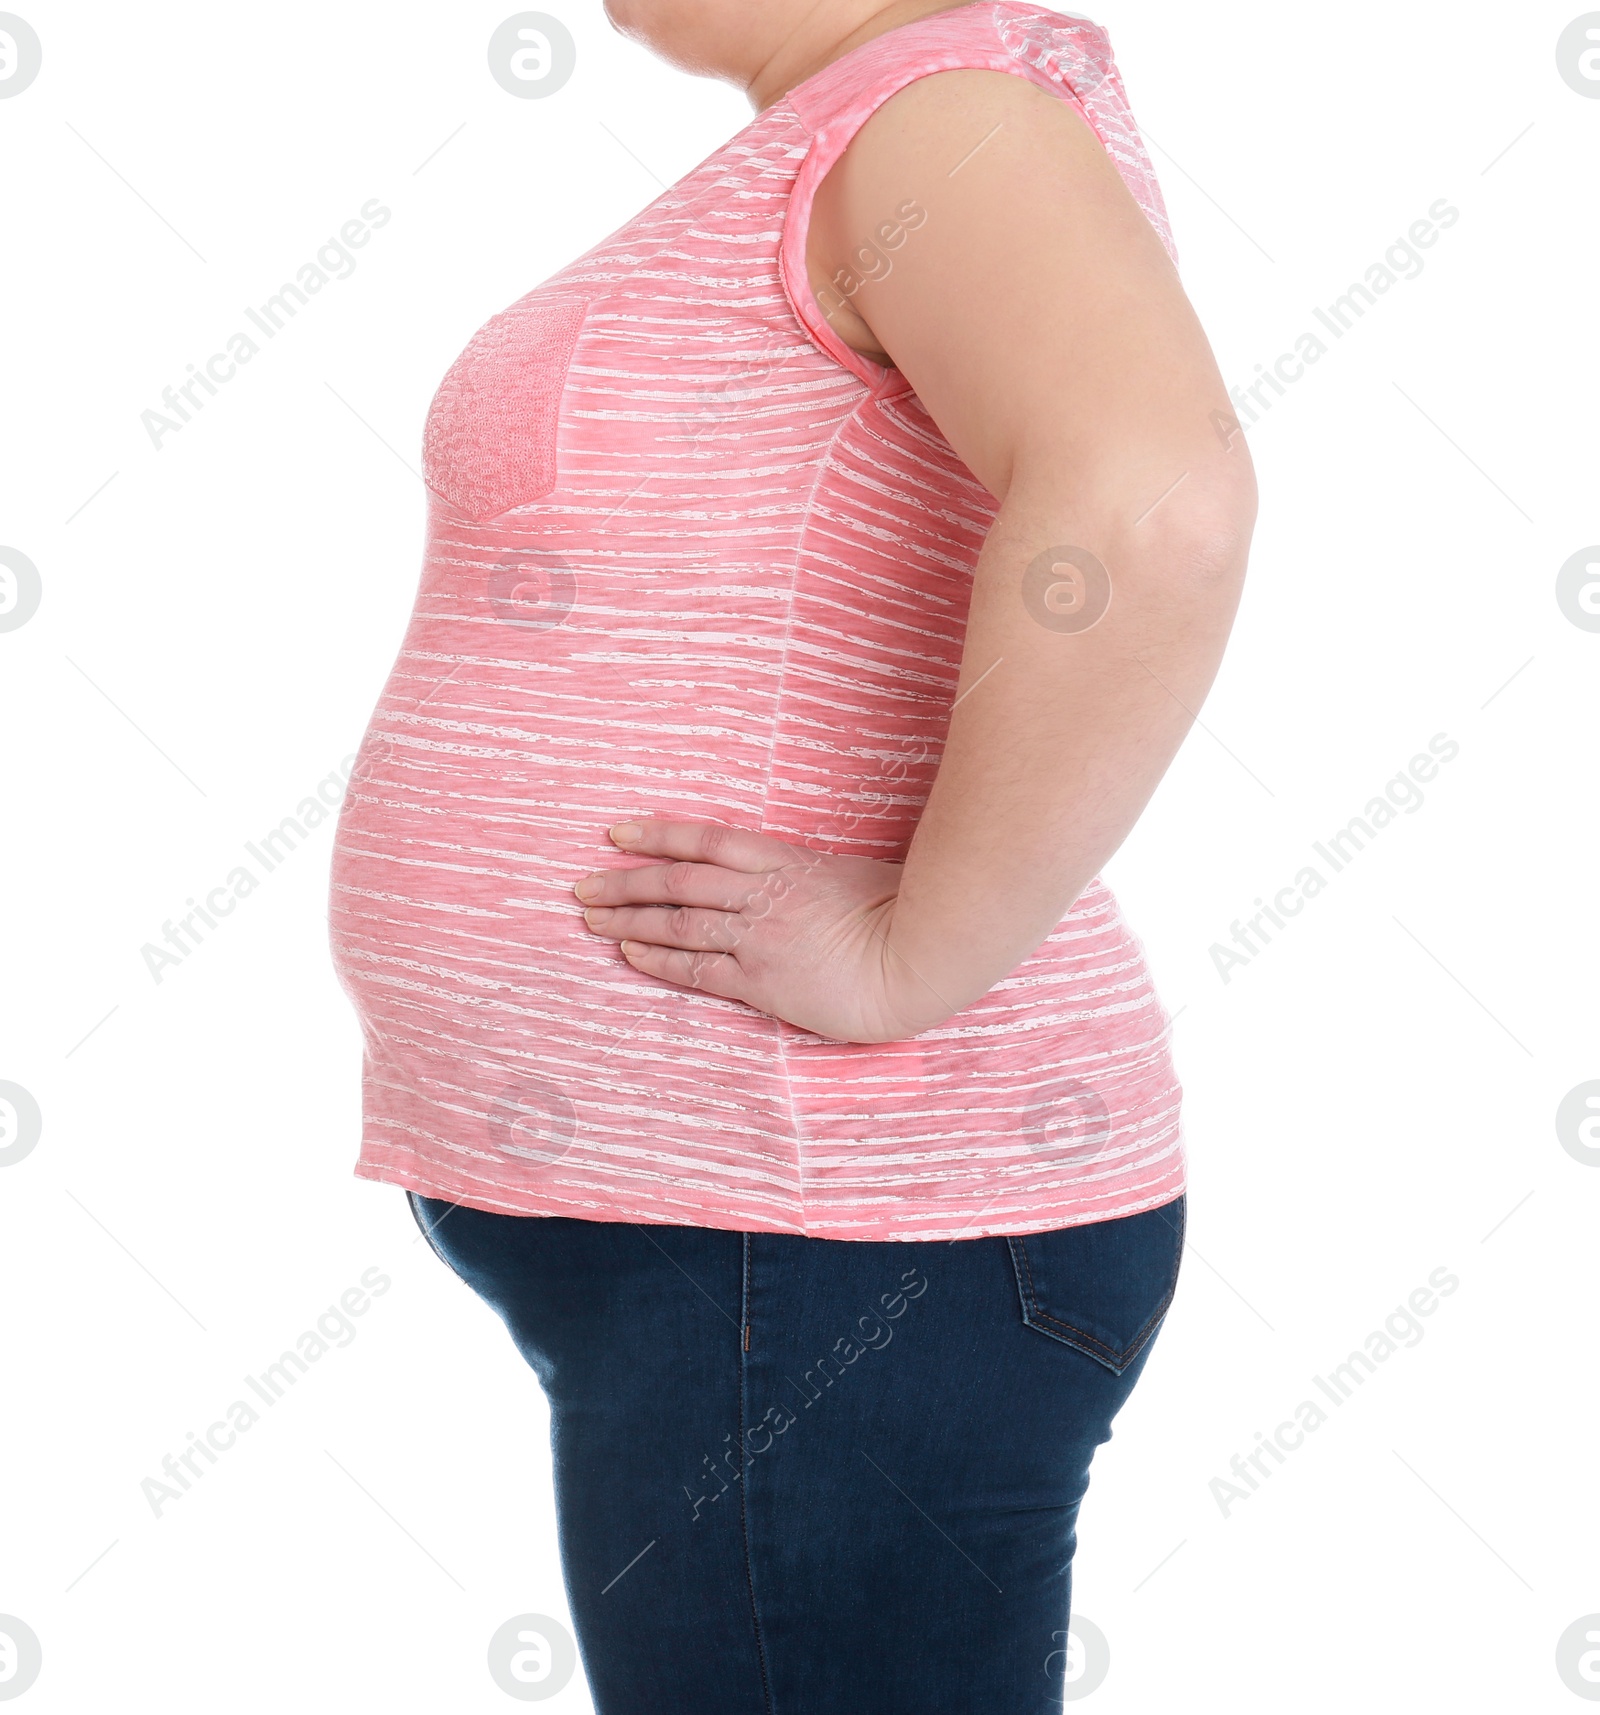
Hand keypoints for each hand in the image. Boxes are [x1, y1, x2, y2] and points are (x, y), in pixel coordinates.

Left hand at [573, 820, 950, 1043]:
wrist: (919, 959)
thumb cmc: (905, 912)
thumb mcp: (854, 874)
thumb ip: (814, 875)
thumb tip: (796, 878)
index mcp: (787, 861)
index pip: (707, 841)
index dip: (659, 836)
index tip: (618, 833)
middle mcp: (764, 894)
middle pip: (678, 881)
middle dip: (625, 881)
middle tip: (582, 883)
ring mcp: (760, 937)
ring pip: (678, 922)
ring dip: (629, 919)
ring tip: (590, 917)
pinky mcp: (762, 981)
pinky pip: (699, 969)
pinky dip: (659, 960)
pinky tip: (628, 953)